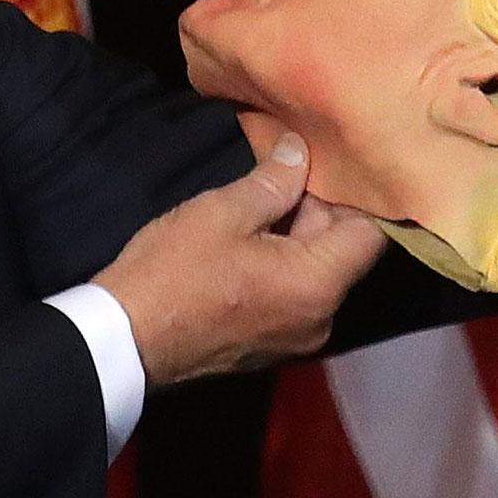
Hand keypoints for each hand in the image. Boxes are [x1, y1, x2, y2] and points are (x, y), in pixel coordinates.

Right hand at [93, 133, 386, 387]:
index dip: (359, 193)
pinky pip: (296, 294)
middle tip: (290, 166)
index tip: (336, 159)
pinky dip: (285, 263)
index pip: (371, 234)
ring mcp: (297, 338)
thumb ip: (274, 181)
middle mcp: (321, 319)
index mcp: (318, 285)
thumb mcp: (223, 212)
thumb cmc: (176, 270)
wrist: (126, 339)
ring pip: (318, 273)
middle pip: (344, 253)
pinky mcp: (271, 345)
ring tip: (267, 193)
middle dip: (321, 209)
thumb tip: (301, 152)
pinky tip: (253, 235)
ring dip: (299, 234)